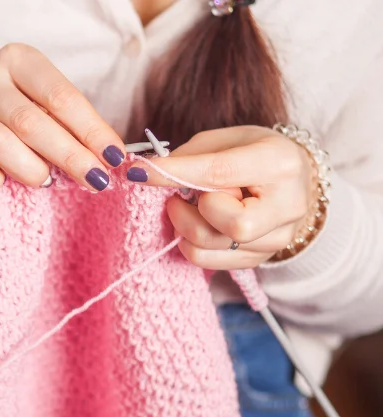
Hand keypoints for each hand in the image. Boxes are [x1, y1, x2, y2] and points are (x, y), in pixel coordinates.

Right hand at [0, 43, 126, 192]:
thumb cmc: (13, 111)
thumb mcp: (42, 103)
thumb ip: (71, 125)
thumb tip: (108, 159)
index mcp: (17, 60)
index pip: (60, 96)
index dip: (91, 130)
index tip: (113, 158)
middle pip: (30, 122)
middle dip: (69, 156)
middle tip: (94, 180)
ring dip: (30, 169)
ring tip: (45, 180)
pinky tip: (2, 181)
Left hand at [127, 126, 316, 269]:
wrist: (292, 181)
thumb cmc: (254, 154)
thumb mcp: (227, 141)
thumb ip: (192, 156)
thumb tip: (150, 173)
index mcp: (280, 163)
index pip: (220, 174)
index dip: (174, 174)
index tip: (139, 172)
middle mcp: (287, 205)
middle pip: (230, 223)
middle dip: (195, 208)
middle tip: (184, 194)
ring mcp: (278, 237)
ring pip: (214, 245)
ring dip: (187, 224)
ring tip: (192, 206)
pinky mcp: (261, 258)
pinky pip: (210, 261)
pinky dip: (191, 243)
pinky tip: (197, 223)